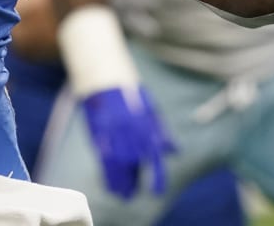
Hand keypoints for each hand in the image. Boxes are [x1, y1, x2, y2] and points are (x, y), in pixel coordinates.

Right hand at [82, 85, 173, 199]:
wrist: (106, 78)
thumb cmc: (130, 95)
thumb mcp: (150, 111)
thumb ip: (161, 133)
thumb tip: (174, 152)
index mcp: (146, 126)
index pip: (154, 156)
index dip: (156, 176)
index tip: (156, 192)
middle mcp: (131, 131)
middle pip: (132, 163)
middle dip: (132, 181)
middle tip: (131, 195)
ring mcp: (114, 131)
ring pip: (117, 164)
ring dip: (119, 181)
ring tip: (121, 194)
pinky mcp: (99, 132)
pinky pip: (103, 158)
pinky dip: (106, 173)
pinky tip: (109, 183)